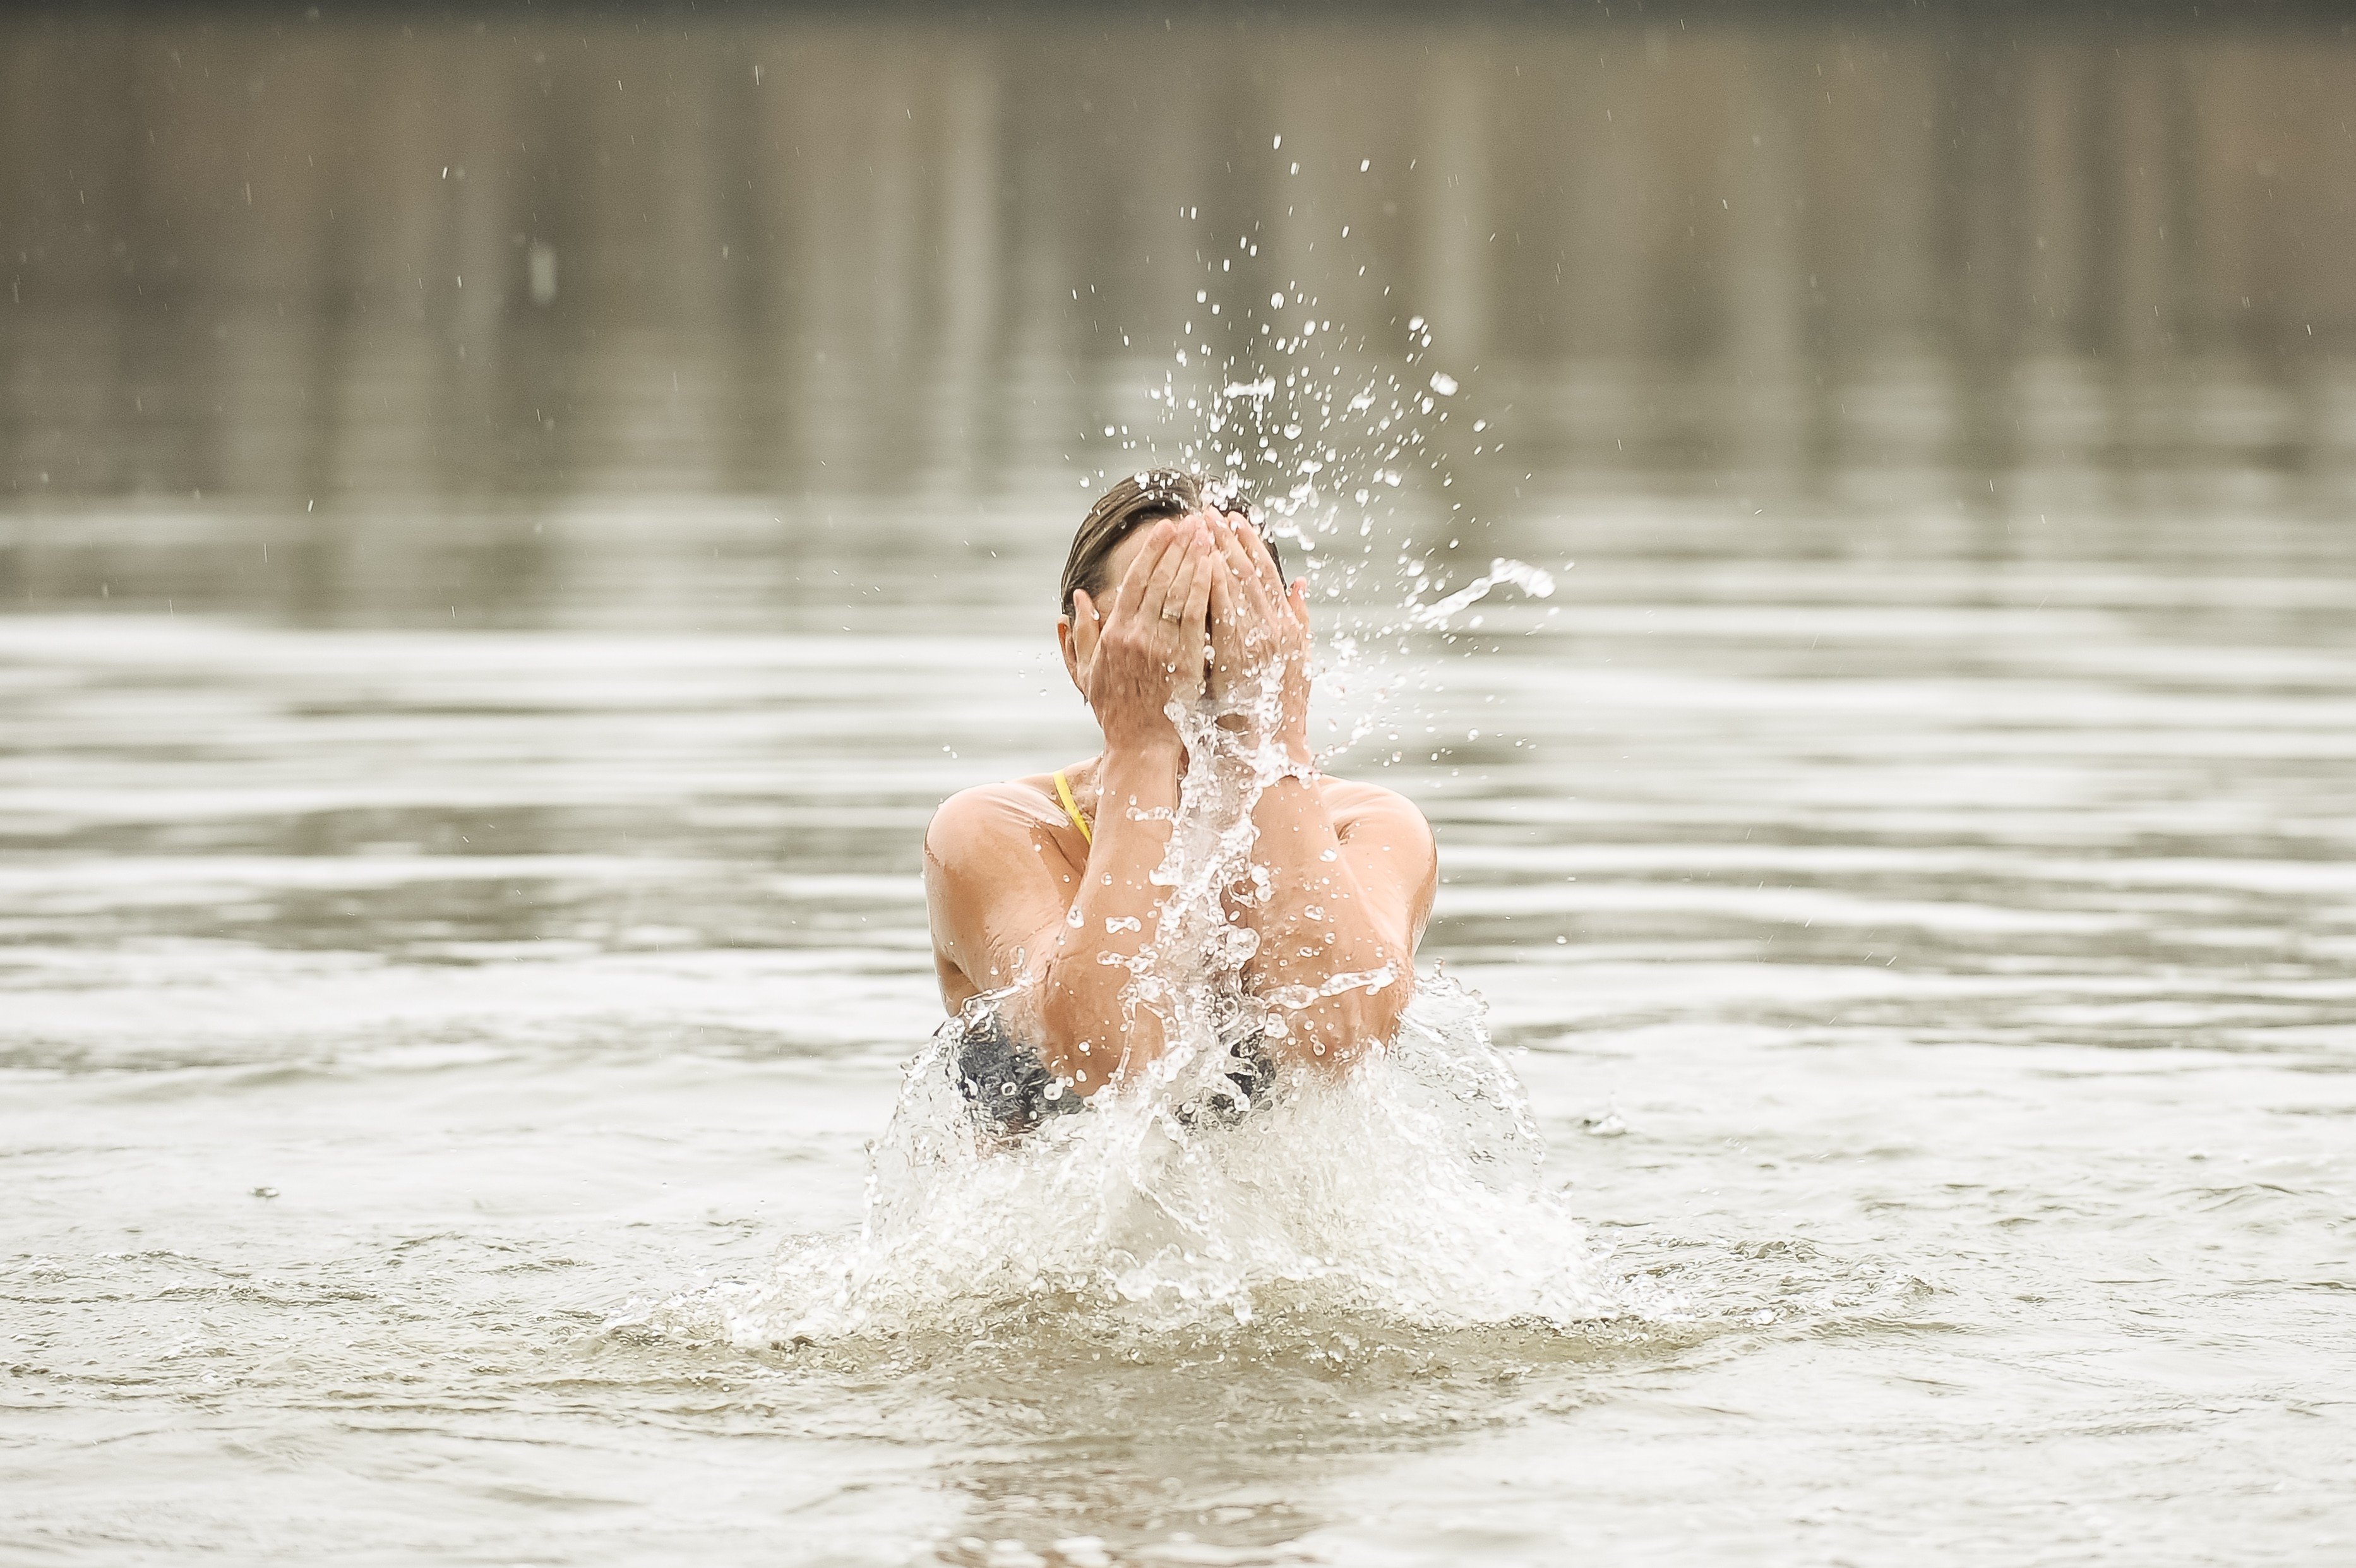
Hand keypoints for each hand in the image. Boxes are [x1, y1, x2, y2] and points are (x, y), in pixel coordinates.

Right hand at [1069, 516, 1216, 756]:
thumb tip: (1077, 600)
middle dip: (1178, 546)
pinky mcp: (1185, 660)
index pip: (1136, 580)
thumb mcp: (1088, 672)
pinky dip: (1206, 589)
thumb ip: (1082, 634)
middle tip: (1193, 520)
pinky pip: (1197, 617)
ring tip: (1208, 534)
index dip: (1153, 550)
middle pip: (1160, 579)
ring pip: (1180, 593)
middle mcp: (1136, 635)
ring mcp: (1161, 647)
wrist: (1140, 745)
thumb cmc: (1115, 710)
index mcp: (1114, 633)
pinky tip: (1216, 568)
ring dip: (1194, 560)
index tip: (1167, 528)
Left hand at [1208, 513, 1311, 758]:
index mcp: (1288, 625)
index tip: (1236, 519)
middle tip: (1210, 511)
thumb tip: (1300, 584)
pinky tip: (1199, 560)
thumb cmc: (1276, 706)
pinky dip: (1212, 582)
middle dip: (1229, 538)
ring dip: (1217, 551)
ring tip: (1199, 525)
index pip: (1266, 574)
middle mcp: (1277, 626)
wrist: (1269, 745)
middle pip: (1249, 571)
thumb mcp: (1296, 658)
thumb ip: (1298, 618)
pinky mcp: (1239, 652)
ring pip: (1236, 583)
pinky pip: (1223, 608)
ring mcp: (1260, 638)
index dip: (1250, 544)